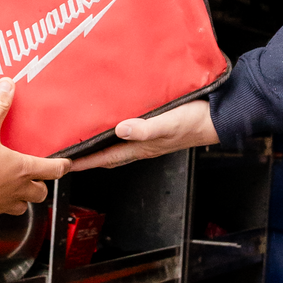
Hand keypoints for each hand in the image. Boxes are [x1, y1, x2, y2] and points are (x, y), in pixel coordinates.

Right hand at [0, 78, 71, 223]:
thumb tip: (7, 86)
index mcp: (22, 170)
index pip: (53, 170)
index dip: (62, 166)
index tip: (66, 164)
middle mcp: (17, 190)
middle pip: (41, 193)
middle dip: (41, 186)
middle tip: (36, 178)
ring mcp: (3, 205)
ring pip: (22, 207)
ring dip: (22, 199)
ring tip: (14, 189)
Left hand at [73, 99, 219, 170]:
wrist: (218, 118)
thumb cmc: (196, 122)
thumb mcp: (169, 124)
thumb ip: (145, 128)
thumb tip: (121, 130)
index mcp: (141, 147)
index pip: (105, 157)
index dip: (83, 161)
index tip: (64, 163)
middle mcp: (142, 146)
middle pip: (107, 156)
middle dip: (87, 157)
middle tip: (68, 155)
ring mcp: (149, 139)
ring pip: (117, 146)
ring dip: (100, 146)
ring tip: (84, 140)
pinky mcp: (156, 130)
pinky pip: (130, 135)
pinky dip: (116, 133)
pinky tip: (114, 123)